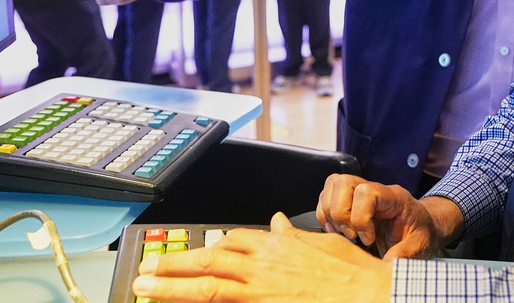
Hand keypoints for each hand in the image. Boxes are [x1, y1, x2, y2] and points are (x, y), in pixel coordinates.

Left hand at [132, 213, 391, 302]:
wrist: (368, 292)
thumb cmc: (350, 272)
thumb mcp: (320, 242)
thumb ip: (292, 235)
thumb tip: (275, 221)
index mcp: (276, 245)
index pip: (232, 242)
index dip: (207, 248)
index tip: (190, 254)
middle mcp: (262, 265)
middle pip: (208, 261)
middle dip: (174, 266)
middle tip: (146, 270)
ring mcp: (260, 290)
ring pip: (206, 286)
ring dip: (172, 287)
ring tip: (146, 288)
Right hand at [316, 174, 461, 259]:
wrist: (422, 226)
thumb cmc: (421, 233)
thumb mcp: (419, 247)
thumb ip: (403, 255)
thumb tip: (385, 265)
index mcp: (394, 197)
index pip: (367, 192)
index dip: (360, 217)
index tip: (368, 238)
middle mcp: (375, 189)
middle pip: (343, 182)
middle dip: (341, 213)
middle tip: (353, 235)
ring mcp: (360, 191)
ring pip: (332, 185)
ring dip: (331, 213)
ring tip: (345, 233)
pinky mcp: (350, 199)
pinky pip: (327, 196)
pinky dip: (326, 214)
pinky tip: (338, 230)